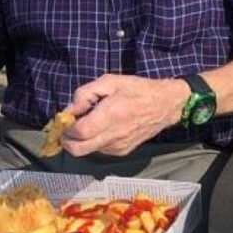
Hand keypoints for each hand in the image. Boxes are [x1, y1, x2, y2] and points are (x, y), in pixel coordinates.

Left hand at [58, 74, 185, 156]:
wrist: (165, 105)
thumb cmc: (137, 89)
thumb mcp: (109, 81)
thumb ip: (85, 94)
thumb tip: (68, 111)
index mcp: (111, 114)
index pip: (79, 132)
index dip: (66, 127)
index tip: (66, 118)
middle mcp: (114, 135)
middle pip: (78, 149)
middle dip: (67, 140)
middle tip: (68, 127)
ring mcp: (119, 146)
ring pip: (87, 151)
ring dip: (80, 141)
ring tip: (88, 123)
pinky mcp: (123, 152)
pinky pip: (99, 150)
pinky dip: (93, 142)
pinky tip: (101, 128)